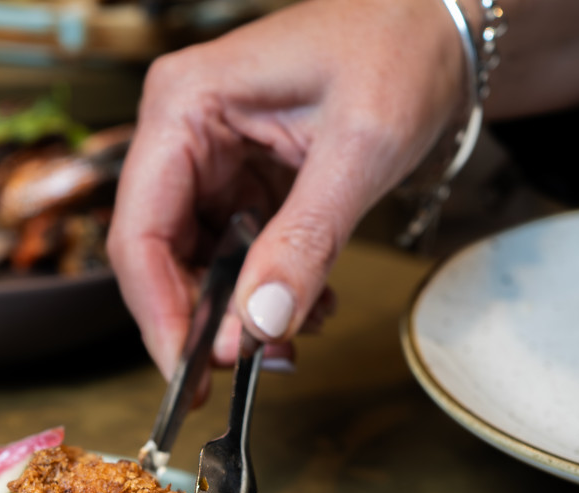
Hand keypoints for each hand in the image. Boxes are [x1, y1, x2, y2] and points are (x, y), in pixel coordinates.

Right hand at [107, 0, 466, 379]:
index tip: (189, 373)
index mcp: (185, 105)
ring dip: (237, 312)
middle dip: (201, 320)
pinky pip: (234, 253)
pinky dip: (263, 289)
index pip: (140, 232)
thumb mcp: (357, 152)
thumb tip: (258, 325)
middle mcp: (183, 133)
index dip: (159, 313)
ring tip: (290, 337)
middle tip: (243, 369)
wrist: (438, 27)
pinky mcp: (240, 179)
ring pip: (195, 263)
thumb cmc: (397, 50)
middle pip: (159, 256)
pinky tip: (305, 303)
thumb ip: (305, 243)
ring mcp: (210, 158)